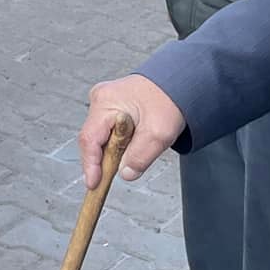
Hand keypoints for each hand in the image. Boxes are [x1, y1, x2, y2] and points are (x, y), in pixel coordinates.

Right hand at [78, 74, 185, 188]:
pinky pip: (107, 131)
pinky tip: (128, 148)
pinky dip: (114, 144)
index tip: (94, 184)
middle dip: (101, 160)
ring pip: (99, 136)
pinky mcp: (110, 106)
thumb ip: (140, 157)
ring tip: (128, 159)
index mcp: (106, 101)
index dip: (90, 164)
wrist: (179, 85)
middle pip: (92, 138)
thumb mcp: (159, 134)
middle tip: (108, 180)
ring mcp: (104, 102)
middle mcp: (100, 99)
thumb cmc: (169, 102)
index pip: (89, 138)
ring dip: (110, 152)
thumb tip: (124, 174)